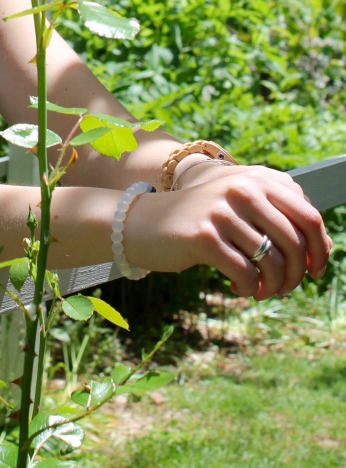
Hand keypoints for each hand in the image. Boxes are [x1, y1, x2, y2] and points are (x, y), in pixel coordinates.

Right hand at [123, 164, 331, 300]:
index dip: (320, 249)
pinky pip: (245, 274)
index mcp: (257, 178)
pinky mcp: (205, 236)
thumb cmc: (202, 219)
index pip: (310, 216)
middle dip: (296, 274)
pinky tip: (238, 289)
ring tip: (261, 291)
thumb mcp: (241, 207)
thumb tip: (326, 249)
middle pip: (295, 242)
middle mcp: (242, 188)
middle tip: (285, 288)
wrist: (144, 222)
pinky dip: (248, 289)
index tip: (314, 270)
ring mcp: (223, 211)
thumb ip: (280, 217)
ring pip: (272, 262)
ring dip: (273, 286)